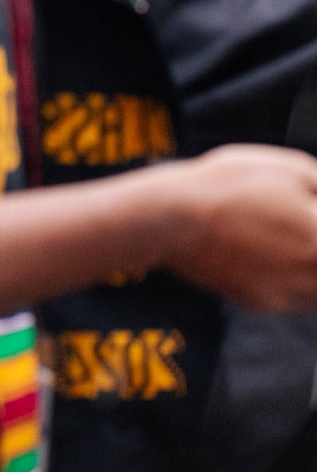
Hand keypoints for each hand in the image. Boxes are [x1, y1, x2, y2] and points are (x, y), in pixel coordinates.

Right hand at [161, 145, 316, 311]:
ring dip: (314, 270)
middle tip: (307, 233)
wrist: (170, 219)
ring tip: (291, 245)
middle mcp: (313, 274)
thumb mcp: (288, 168)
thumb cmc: (226, 186)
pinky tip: (270, 256)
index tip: (316, 216)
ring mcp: (287, 293)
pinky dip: (292, 281)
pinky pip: (294, 298)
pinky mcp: (262, 302)